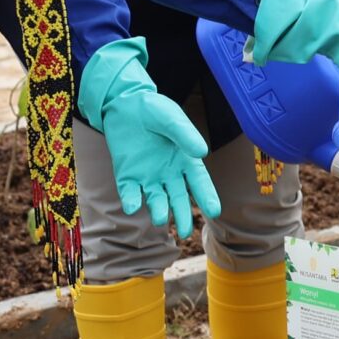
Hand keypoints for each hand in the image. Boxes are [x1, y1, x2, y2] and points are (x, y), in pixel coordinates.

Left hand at [77, 38, 220, 237]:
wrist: (124, 104)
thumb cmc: (154, 110)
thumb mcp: (171, 118)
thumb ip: (184, 134)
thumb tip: (202, 151)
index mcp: (185, 159)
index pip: (199, 181)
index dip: (207, 196)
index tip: (214, 212)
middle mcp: (168, 173)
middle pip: (178, 198)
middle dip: (182, 216)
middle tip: (186, 233)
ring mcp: (147, 176)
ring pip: (156, 200)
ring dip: (159, 211)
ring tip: (161, 220)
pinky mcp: (127, 177)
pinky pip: (130, 193)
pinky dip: (131, 201)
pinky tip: (132, 206)